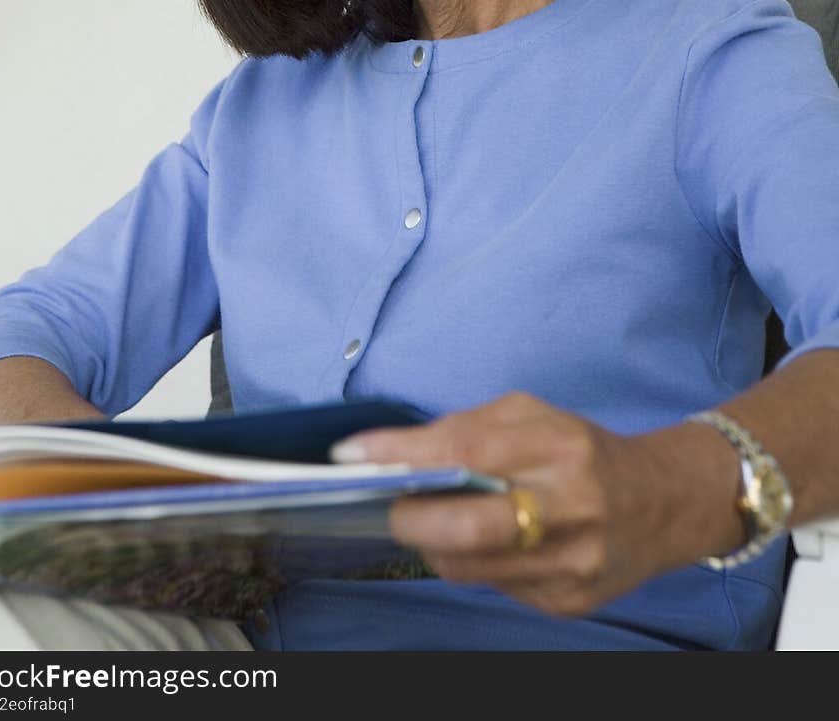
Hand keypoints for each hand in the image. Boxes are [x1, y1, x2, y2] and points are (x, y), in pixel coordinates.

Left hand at [330, 392, 679, 617]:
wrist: (663, 504)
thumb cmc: (585, 451)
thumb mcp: (535, 416)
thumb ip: (471, 426)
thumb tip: (400, 451)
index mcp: (560, 446)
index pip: (467, 447)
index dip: (403, 453)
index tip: (354, 453)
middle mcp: (570, 506)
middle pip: (468, 525)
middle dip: (412, 517)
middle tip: (389, 504)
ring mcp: (571, 562)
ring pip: (471, 566)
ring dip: (433, 543)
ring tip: (426, 519)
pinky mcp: (568, 601)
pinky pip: (494, 587)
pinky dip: (470, 563)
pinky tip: (474, 543)